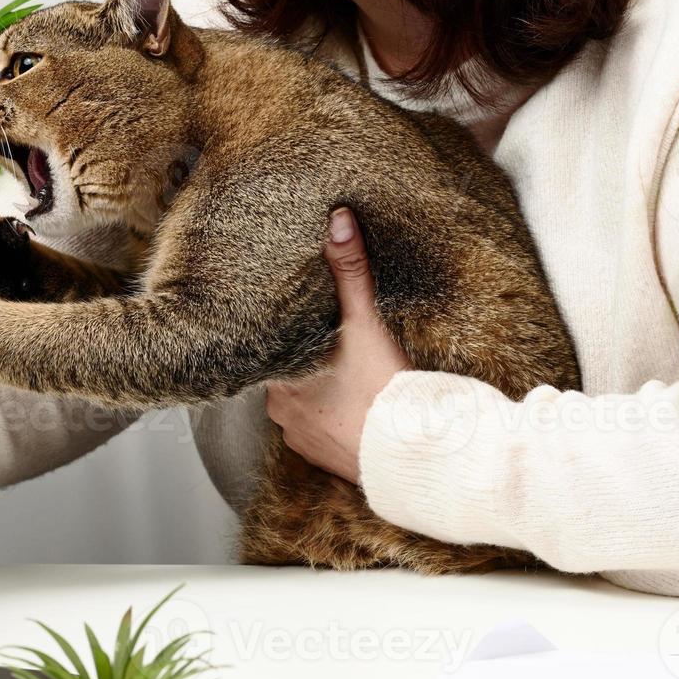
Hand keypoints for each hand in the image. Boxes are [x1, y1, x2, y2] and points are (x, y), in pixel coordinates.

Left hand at [266, 208, 410, 482]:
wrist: (412, 455)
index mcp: (279, 379)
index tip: (295, 320)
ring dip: (317, 391)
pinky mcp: (321, 459)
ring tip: (344, 374)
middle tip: (329, 344)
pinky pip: (318, 431)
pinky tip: (352, 406)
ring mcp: (299, 439)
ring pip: (299, 404)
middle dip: (304, 360)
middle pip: (284, 374)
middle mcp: (279, 413)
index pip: (267, 346)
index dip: (282, 332)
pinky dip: (331, 418)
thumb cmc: (385, 391)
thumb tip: (337, 220)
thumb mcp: (365, 323)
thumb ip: (350, 272)